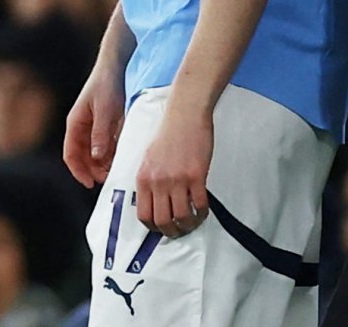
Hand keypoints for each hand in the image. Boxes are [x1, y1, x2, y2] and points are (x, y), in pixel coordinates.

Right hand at [64, 62, 125, 187]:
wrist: (117, 64)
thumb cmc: (107, 84)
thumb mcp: (105, 110)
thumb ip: (100, 133)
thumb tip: (96, 158)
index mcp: (75, 123)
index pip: (71, 154)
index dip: (79, 171)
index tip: (90, 183)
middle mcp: (82, 127)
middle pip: (82, 157)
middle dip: (93, 170)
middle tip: (108, 178)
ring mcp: (93, 126)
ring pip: (94, 152)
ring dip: (103, 163)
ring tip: (116, 169)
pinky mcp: (105, 123)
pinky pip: (105, 144)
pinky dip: (111, 153)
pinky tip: (121, 156)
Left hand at [135, 104, 212, 237]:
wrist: (185, 115)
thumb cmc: (168, 134)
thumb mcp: (149, 159)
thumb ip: (149, 181)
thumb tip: (152, 203)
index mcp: (144, 178)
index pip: (144, 215)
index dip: (154, 227)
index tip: (162, 228)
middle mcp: (158, 182)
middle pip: (162, 221)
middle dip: (172, 231)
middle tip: (179, 230)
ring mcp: (177, 180)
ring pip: (181, 217)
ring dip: (188, 225)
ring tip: (192, 222)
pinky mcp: (196, 176)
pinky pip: (199, 205)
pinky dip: (202, 213)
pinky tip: (203, 211)